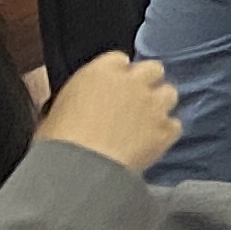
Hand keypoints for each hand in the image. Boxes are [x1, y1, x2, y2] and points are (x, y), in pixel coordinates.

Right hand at [38, 51, 184, 174]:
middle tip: (135, 102)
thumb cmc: (58, 143)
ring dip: (160, 105)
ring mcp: (153, 104)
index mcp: (101, 71)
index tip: (113, 88)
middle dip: (146, 83)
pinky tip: (152, 144)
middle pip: (152, 69)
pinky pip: (174, 125)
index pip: (119, 60)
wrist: (79, 169)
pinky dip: (165, 133)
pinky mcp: (166, 129)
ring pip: (169, 94)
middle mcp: (133, 81)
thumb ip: (78, 99)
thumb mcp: (56, 112)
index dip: (118, 74)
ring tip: (146, 124)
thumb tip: (80, 107)